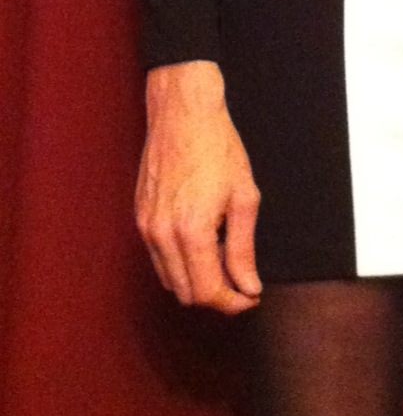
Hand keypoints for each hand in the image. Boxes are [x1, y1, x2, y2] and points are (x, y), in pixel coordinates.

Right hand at [135, 60, 261, 314]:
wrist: (183, 112)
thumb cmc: (217, 148)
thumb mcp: (244, 198)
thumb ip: (243, 249)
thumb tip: (248, 287)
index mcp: (191, 231)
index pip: (207, 292)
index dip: (233, 302)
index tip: (251, 296)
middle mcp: (162, 234)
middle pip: (186, 294)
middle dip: (217, 295)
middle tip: (242, 282)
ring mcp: (146, 226)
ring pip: (170, 280)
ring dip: (197, 281)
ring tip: (223, 258)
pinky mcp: (139, 217)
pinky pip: (158, 258)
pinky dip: (180, 264)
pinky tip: (202, 243)